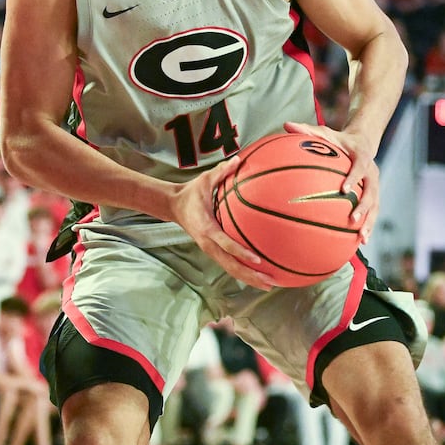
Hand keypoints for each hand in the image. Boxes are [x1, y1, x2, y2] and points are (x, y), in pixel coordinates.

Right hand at [172, 156, 276, 289]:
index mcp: (207, 229)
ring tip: (270, 285)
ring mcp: (211, 250)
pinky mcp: (213, 252)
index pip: (226, 244)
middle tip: (271, 283)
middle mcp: (209, 244)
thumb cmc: (192, 192)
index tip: (257, 260)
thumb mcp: (205, 179)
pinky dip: (244, 272)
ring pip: (231, 270)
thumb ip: (222, 171)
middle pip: (231, 266)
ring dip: (250, 279)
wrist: (174, 206)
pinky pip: (230, 265)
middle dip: (251, 276)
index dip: (241, 253)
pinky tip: (260, 275)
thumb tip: (239, 159)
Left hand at [283, 121, 378, 240]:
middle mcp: (372, 172)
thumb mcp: (325, 133)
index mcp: (362, 157)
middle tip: (353, 219)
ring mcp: (375, 185)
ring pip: (376, 205)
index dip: (353, 178)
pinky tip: (361, 242)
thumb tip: (285, 124)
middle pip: (372, 191)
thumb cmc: (339, 140)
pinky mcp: (375, 194)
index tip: (344, 190)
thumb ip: (306, 130)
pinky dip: (368, 225)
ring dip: (370, 222)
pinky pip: (374, 212)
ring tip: (362, 238)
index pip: (359, 167)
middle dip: (364, 206)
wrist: (364, 141)